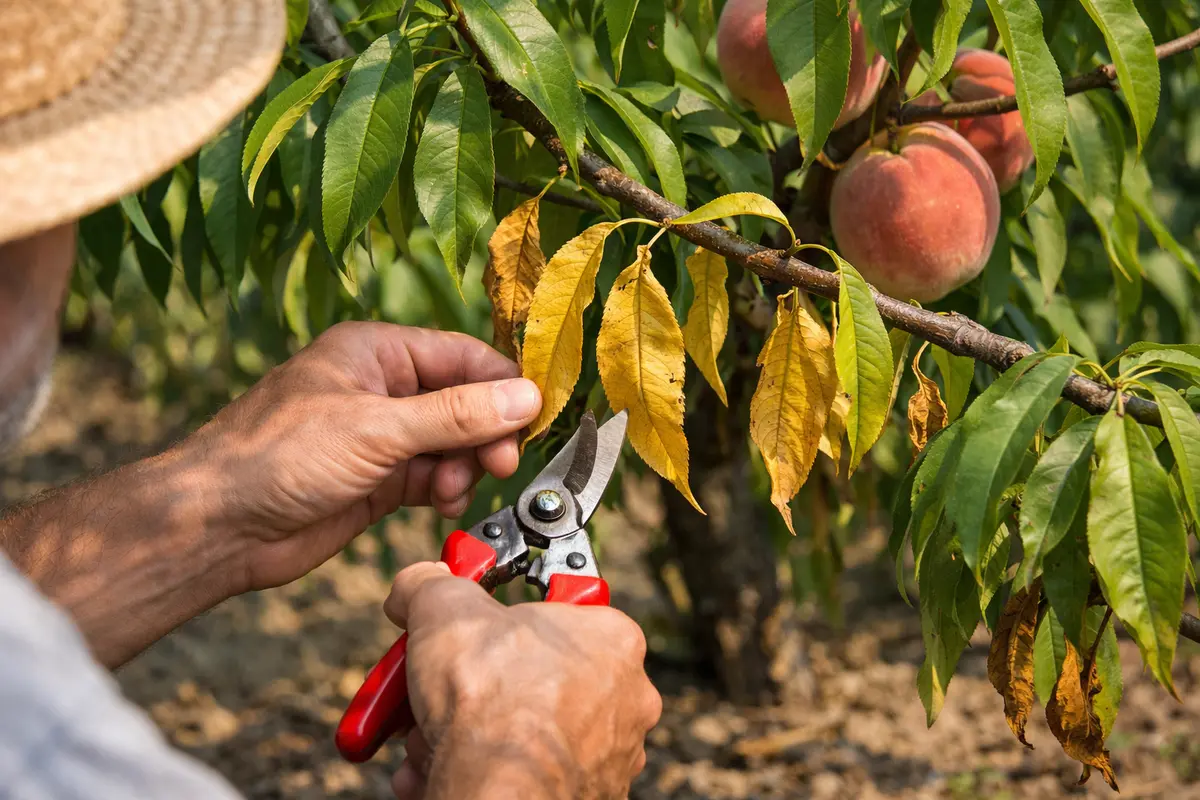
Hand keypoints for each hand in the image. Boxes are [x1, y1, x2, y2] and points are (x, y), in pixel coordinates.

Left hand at [180, 322, 541, 592]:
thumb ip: (455, 415)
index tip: (531, 418)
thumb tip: (525, 397)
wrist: (219, 528)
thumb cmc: (276, 457)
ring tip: (449, 489)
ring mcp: (382, 437)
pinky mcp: (379, 480)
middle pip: (465, 402)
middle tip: (498, 463)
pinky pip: (434, 477)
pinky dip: (447, 489)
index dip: (502, 386)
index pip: (463, 357)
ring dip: (465, 466)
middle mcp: (382, 389)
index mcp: (376, 353)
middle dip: (485, 433)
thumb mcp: (376, 429)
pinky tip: (440, 502)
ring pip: (454, 444)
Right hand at [384, 562, 660, 799]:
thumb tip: (417, 583)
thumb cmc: (493, 701)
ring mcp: (609, 755)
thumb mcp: (445, 610)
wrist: (498, 796)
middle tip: (437, 687)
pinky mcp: (586, 796)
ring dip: (470, 733)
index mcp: (611, 640)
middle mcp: (624, 699)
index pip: (555, 614)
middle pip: (531, 679)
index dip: (500, 620)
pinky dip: (482, 771)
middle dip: (473, 687)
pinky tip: (439, 772)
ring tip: (431, 738)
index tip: (471, 626)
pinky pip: (527, 774)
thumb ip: (431, 585)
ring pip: (525, 731)